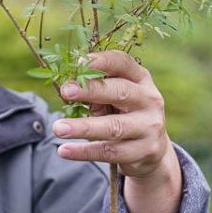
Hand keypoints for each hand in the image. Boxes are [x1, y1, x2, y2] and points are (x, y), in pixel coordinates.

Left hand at [54, 51, 180, 212]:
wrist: (154, 149)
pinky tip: (64, 150)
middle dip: (91, 90)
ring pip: (114, 127)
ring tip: (58, 128)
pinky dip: (84, 152)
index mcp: (141, 80)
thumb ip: (99, 90)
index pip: (123, 63)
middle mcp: (150, 100)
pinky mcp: (145, 150)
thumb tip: (68, 88)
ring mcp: (150, 126)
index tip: (78, 63)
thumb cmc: (126, 115)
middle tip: (65, 91)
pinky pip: (110, 152)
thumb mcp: (118, 98)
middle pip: (120, 92)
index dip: (102, 61)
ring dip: (83, 127)